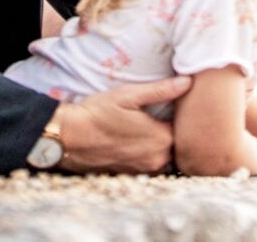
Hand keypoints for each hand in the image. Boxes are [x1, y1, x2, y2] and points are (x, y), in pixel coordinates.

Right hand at [56, 76, 191, 173]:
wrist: (69, 138)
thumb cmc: (98, 113)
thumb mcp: (130, 95)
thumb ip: (161, 90)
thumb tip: (188, 82)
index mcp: (162, 139)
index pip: (187, 127)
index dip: (184, 114)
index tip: (178, 102)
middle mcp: (157, 159)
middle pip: (179, 143)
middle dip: (175, 128)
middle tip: (166, 111)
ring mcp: (144, 170)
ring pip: (166, 155)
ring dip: (163, 142)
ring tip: (152, 124)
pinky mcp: (132, 175)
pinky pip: (151, 164)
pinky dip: (150, 153)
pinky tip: (140, 138)